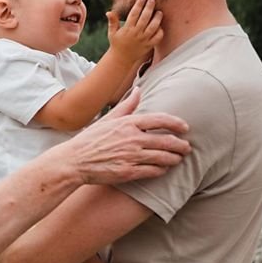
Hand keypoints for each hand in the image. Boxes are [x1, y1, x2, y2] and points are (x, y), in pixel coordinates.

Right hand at [50, 88, 190, 184]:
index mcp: (128, 123)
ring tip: (179, 158)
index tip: (185, 127)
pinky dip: (161, 170)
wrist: (75, 161)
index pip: (159, 120)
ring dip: (174, 158)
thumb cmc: (91, 139)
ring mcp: (131, 156)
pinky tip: (164, 169)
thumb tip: (138, 89)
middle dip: (180, 144)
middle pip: (166, 140)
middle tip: (187, 147)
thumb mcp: (108, 118)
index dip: (175, 123)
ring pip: (162, 157)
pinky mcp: (128, 172)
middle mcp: (132, 139)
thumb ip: (127, 105)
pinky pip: (152, 171)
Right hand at [106, 0, 162, 64]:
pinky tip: (159, 25)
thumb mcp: (112, 32)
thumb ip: (113, 21)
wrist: (121, 59)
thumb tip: (108, 12)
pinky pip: (157, 38)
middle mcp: (136, 34)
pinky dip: (160, 31)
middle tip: (152, 0)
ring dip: (157, 19)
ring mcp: (144, 40)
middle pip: (145, 18)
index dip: (139, 5)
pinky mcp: (149, 46)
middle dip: (149, 8)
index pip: (134, 14)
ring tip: (159, 12)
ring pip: (153, 27)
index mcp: (127, 29)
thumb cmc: (117, 43)